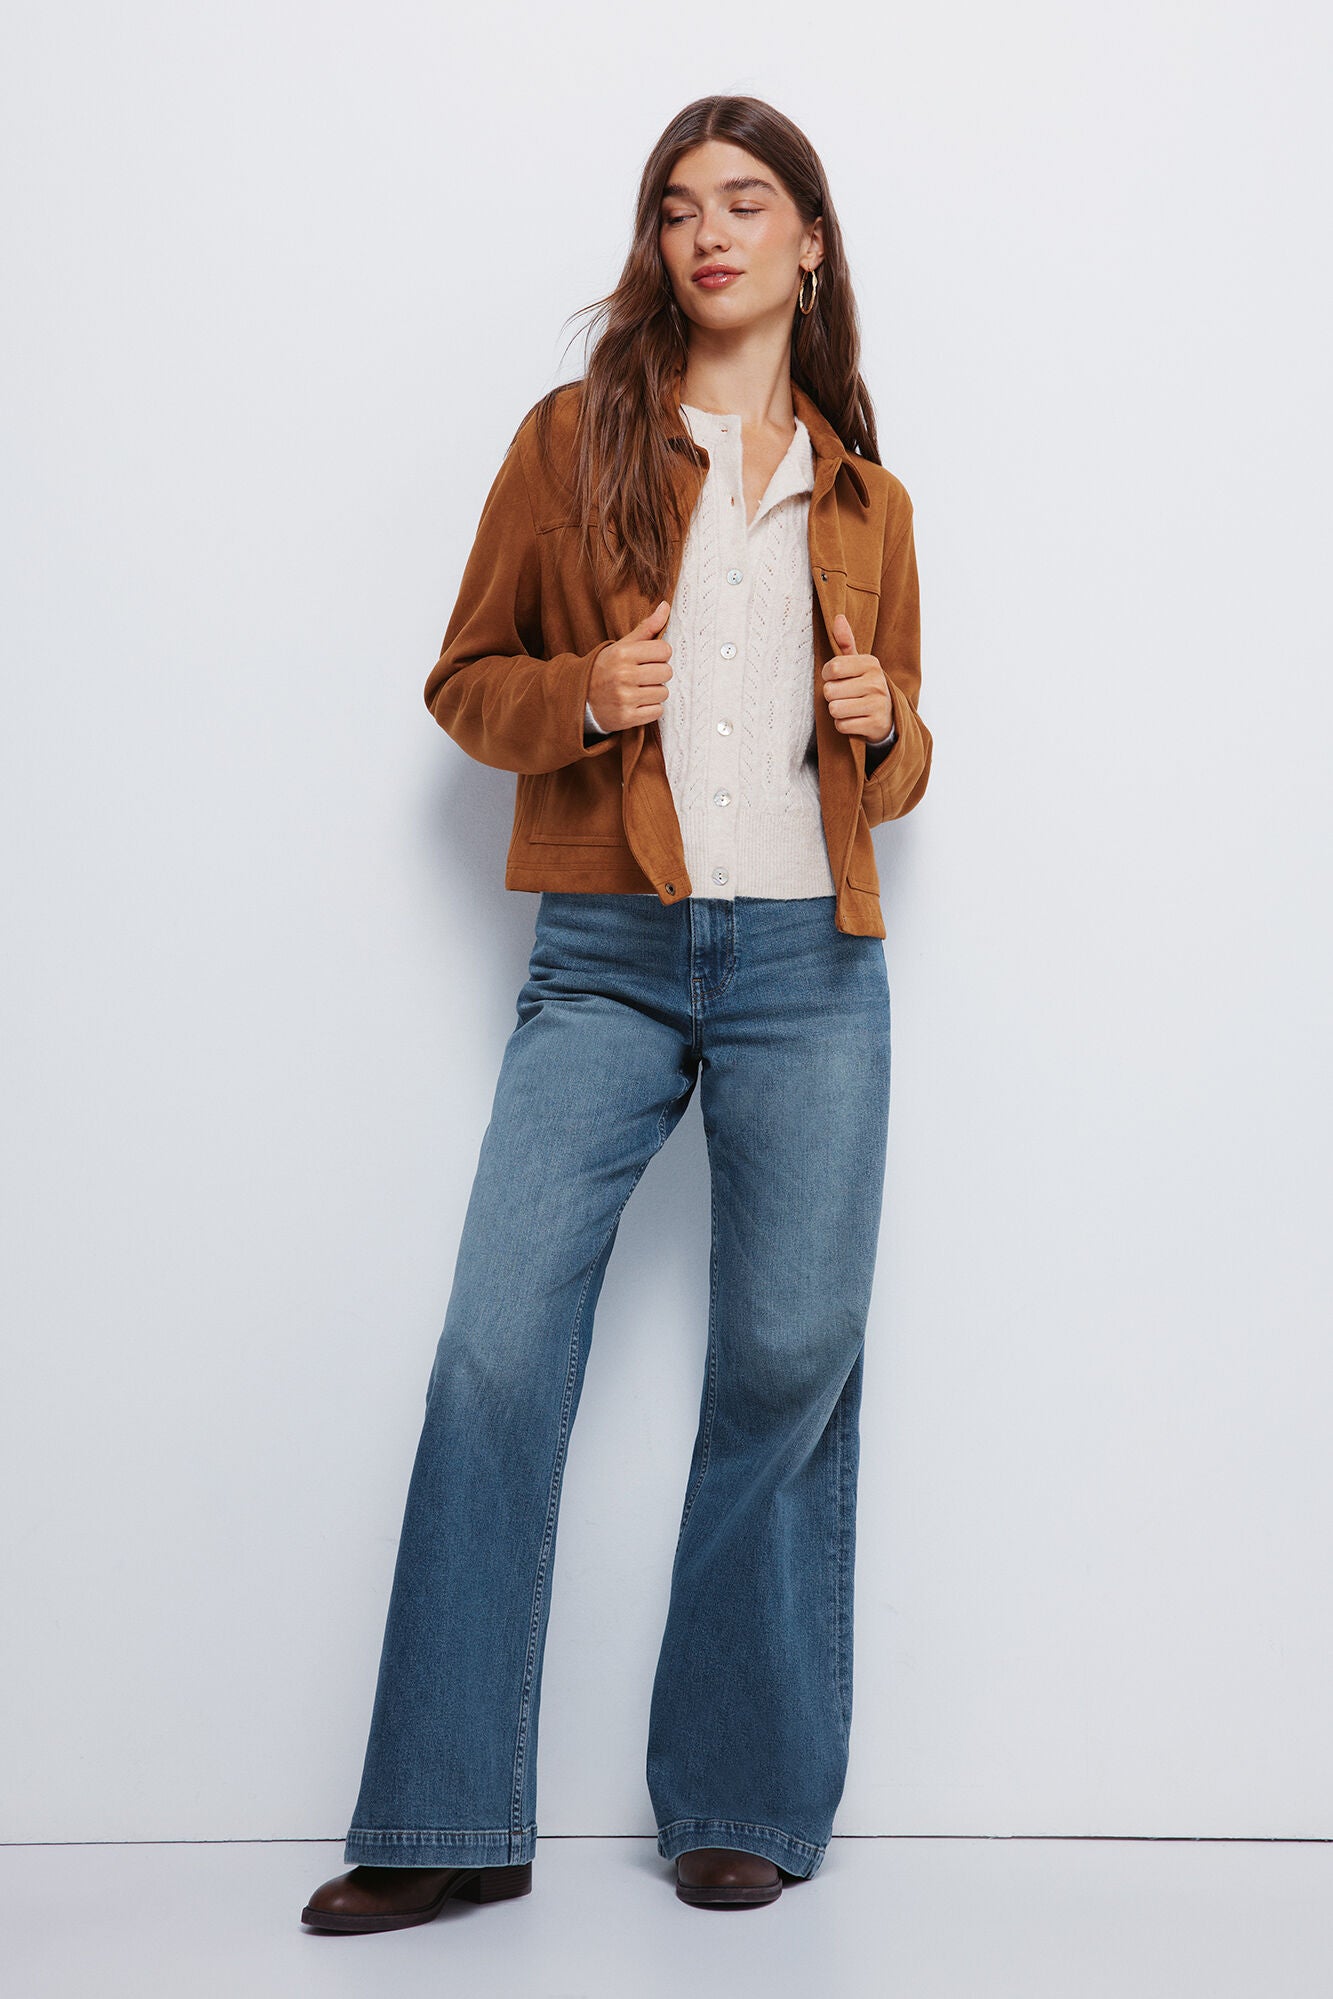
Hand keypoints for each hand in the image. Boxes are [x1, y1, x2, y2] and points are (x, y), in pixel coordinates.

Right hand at [586, 600, 672, 731]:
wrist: (582, 698)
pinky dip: (650, 709)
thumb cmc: (607, 668)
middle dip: (658, 674)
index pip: (664, 650)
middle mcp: (624, 675)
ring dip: (654, 692)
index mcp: (623, 654)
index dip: (660, 654)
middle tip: (643, 676)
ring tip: (639, 690)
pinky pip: (657, 711)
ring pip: (663, 693)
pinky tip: (637, 703)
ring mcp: (625, 698)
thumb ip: (646, 628)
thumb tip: (666, 606)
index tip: (648, 658)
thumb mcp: (622, 646)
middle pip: (667, 672)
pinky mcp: (627, 717)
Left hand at [821, 612, 893, 741]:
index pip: (832, 668)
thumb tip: (837, 617)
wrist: (889, 716)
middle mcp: (877, 682)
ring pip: (835, 709)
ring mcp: (878, 704)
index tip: (836, 678)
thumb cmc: (866, 686)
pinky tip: (854, 719)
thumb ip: (845, 643)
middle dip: (832, 696)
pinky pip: (842, 725)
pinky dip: (844, 725)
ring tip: (849, 707)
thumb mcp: (858, 664)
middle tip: (845, 696)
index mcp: (871, 663)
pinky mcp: (875, 724)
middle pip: (830, 691)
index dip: (827, 676)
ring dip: (837, 711)